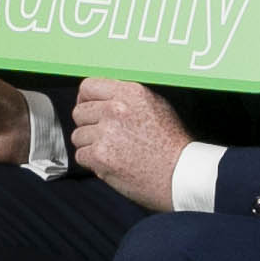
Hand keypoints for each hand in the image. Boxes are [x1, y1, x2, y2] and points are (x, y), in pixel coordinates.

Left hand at [70, 79, 192, 205]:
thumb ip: (127, 99)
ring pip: (78, 136)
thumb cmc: (172, 145)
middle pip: (79, 112)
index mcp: (130, 93)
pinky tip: (111, 164)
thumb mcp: (157, 106)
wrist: (181, 174)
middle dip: (88, 126)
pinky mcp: (100, 155)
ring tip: (113, 152)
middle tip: (104, 137)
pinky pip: (80, 156)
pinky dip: (92, 163)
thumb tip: (103, 98)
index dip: (85, 99)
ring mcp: (106, 133)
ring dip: (90, 146)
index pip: (88, 86)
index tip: (89, 109)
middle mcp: (115, 109)